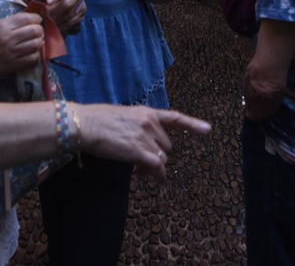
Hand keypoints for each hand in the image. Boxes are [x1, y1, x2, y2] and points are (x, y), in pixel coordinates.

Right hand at [0, 12, 44, 78]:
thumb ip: (11, 22)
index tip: (37, 19)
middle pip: (34, 30)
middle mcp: (9, 38)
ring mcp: (13, 52)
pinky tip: (32, 52)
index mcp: (3, 26)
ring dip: (39, 41)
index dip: (36, 17)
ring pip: (36, 44)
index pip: (26, 18)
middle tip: (38, 30)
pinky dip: (35, 54)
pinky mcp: (14, 64)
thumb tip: (29, 19)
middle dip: (40, 29)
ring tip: (36, 41)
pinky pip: (33, 58)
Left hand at [9, 0, 84, 32]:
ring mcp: (80, 3)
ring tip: (47, 23)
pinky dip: (63, 25)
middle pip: (68, 2)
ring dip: (58, 19)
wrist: (54, 5)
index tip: (47, 1)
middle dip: (55, 10)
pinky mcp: (80, 14)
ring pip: (70, 13)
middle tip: (44, 16)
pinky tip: (54, 27)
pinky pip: (73, 21)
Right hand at [73, 105, 210, 179]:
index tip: (208, 130)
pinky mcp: (140, 151)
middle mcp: (150, 123)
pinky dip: (159, 177)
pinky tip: (158, 182)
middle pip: (167, 146)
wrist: (85, 124)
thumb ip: (138, 126)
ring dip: (154, 167)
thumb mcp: (123, 116)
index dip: (193, 124)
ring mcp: (146, 137)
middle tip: (140, 163)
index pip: (174, 117)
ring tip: (138, 171)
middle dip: (157, 155)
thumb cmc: (97, 121)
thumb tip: (142, 144)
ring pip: (162, 158)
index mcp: (147, 112)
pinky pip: (157, 167)